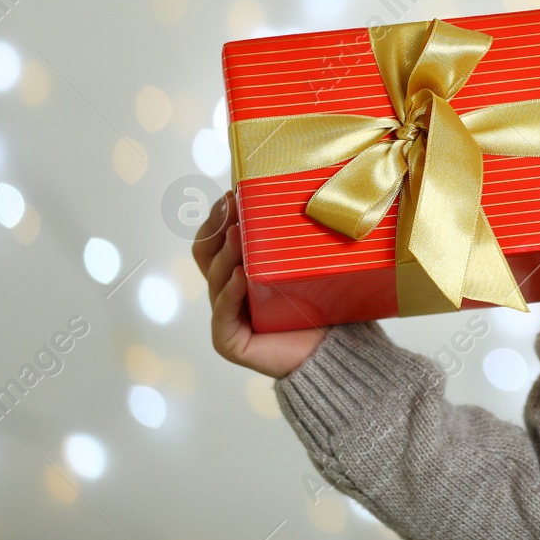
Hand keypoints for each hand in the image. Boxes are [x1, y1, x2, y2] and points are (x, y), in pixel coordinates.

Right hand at [193, 190, 325, 379]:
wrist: (333, 349)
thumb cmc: (323, 304)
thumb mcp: (308, 264)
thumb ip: (301, 238)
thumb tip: (316, 191)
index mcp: (238, 271)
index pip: (214, 240)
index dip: (217, 216)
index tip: (232, 192)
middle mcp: (226, 291)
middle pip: (205, 253)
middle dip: (215, 227)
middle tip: (232, 206)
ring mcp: (224, 317)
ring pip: (215, 278)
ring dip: (226, 254)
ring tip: (238, 235)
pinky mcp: (229, 341)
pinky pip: (223, 314)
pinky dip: (230, 292)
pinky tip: (240, 276)